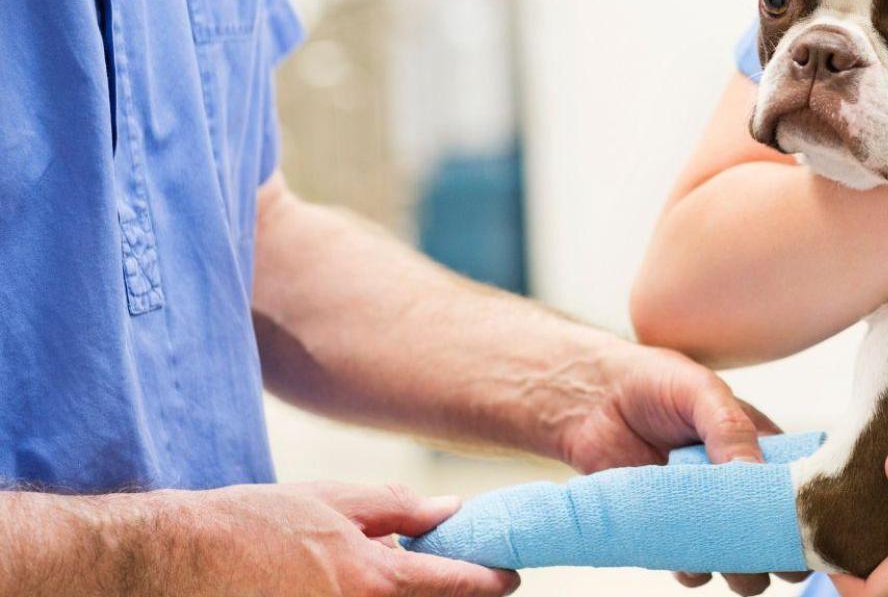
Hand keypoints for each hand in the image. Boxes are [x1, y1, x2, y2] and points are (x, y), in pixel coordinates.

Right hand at [170, 482, 519, 595]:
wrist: (176, 557)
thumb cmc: (253, 523)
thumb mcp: (333, 502)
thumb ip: (398, 509)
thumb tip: (450, 512)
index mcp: (372, 580)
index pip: (455, 586)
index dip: (491, 582)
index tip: (510, 577)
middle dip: (451, 595)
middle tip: (461, 577)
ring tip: (399, 573)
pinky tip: (356, 584)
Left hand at [555, 338, 807, 594]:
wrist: (591, 399)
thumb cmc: (654, 382)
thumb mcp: (701, 393)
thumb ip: (731, 429)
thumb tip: (755, 474)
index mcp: (761, 446)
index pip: (798, 487)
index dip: (805, 510)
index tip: (807, 528)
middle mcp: (738, 484)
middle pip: (774, 532)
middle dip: (778, 551)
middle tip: (770, 556)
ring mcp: (705, 510)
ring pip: (739, 558)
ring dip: (740, 570)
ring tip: (731, 564)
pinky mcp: (669, 530)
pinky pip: (692, 566)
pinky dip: (694, 570)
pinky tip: (687, 559)